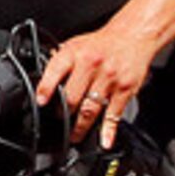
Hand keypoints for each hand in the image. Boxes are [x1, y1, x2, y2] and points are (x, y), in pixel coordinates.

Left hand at [35, 14, 167, 148]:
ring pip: (90, 109)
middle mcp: (91, 65)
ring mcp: (108, 78)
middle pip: (71, 98)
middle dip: (63, 114)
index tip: (41, 102)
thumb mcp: (76, 43)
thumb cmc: (102, 42)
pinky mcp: (124, 89)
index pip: (55, 71)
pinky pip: (114, 114)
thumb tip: (43, 80)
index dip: (46, 89)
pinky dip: (108, 131)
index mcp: (75, 53)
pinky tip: (104, 141)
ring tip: (74, 136)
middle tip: (60, 121)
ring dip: (80, 127)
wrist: (133, 35)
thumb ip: (60, 61)